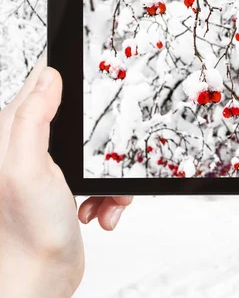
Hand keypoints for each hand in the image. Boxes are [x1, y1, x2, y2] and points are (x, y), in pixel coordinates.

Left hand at [0, 59, 132, 296]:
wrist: (39, 280)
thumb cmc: (26, 232)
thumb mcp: (27, 167)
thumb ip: (33, 118)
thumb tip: (48, 76)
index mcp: (13, 138)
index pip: (37, 89)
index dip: (63, 81)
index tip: (88, 80)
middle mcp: (29, 152)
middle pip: (76, 123)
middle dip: (100, 141)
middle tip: (104, 158)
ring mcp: (51, 173)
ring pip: (95, 154)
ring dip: (109, 176)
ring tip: (104, 197)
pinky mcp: (68, 191)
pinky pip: (101, 181)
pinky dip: (108, 196)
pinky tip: (100, 211)